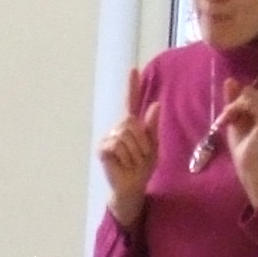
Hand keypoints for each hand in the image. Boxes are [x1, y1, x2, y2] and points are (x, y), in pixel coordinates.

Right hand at [97, 68, 158, 227]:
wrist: (133, 187)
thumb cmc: (142, 168)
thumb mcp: (153, 147)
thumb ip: (152, 127)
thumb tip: (155, 104)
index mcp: (132, 126)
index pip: (132, 101)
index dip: (132, 86)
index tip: (133, 69)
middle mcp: (118, 128)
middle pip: (131, 122)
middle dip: (142, 141)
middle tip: (141, 156)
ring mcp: (108, 138)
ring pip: (125, 135)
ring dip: (135, 151)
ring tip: (132, 162)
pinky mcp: (102, 148)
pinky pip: (117, 145)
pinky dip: (125, 156)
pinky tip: (122, 164)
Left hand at [222, 47, 257, 208]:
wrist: (246, 163)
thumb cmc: (242, 142)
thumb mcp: (233, 116)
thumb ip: (233, 99)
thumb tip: (231, 79)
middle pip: (253, 88)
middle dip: (236, 100)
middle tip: (226, 118)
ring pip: (247, 94)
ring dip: (233, 107)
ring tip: (226, 122)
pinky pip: (250, 103)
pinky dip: (237, 109)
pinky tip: (231, 121)